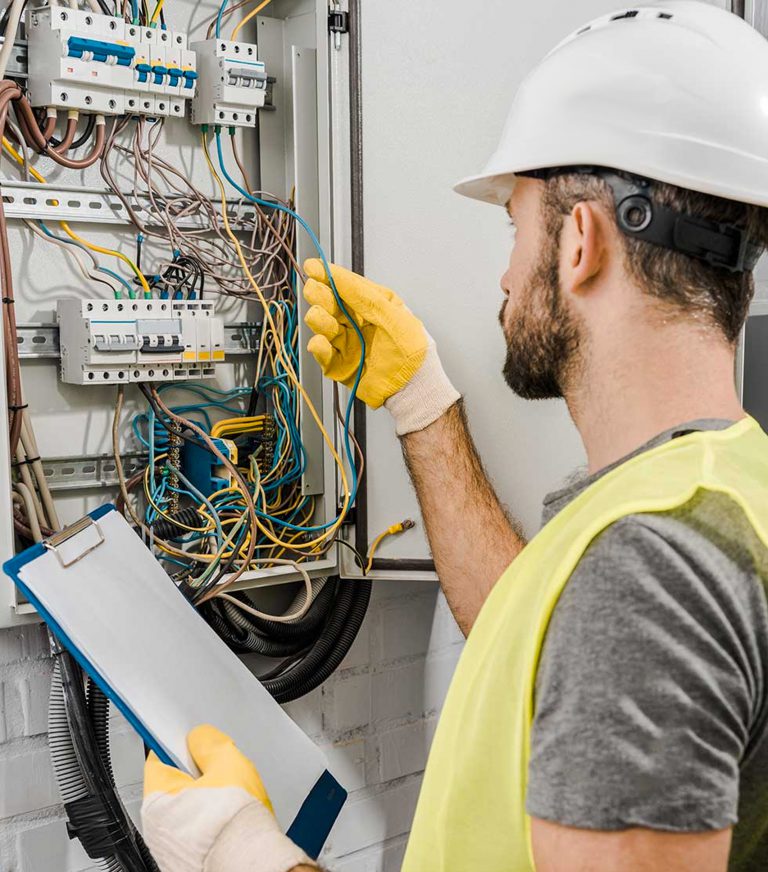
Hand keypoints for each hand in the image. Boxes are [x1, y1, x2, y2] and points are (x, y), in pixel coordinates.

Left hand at [141, 725, 315, 871]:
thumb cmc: (236, 823)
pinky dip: (208, 826)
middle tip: (220, 774)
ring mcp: (168, 850)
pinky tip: (227, 822)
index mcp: (157, 800)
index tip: (191, 742)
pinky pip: (194, 833)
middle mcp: (155, 829)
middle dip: (196, 777)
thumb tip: (200, 738)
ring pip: (185, 811)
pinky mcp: (184, 863)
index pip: (158, 758)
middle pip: (174, 785)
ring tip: (228, 802)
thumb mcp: (228, 764)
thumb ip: (209, 743)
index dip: (178, 745)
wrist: (252, 864)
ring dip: (203, 802)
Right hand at [303, 259, 458, 433]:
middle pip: (329, 304)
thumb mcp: (393, 314)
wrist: (415, 386)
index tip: (313, 268)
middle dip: (320, 296)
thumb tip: (340, 277)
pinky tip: (319, 342)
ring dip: (319, 320)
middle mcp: (356, 322)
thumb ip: (365, 296)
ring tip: (322, 319)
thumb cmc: (413, 350)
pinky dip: (318, 348)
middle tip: (316, 293)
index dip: (328, 276)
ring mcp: (347, 343)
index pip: (345, 286)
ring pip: (323, 326)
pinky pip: (323, 354)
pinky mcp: (340, 365)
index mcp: (371, 305)